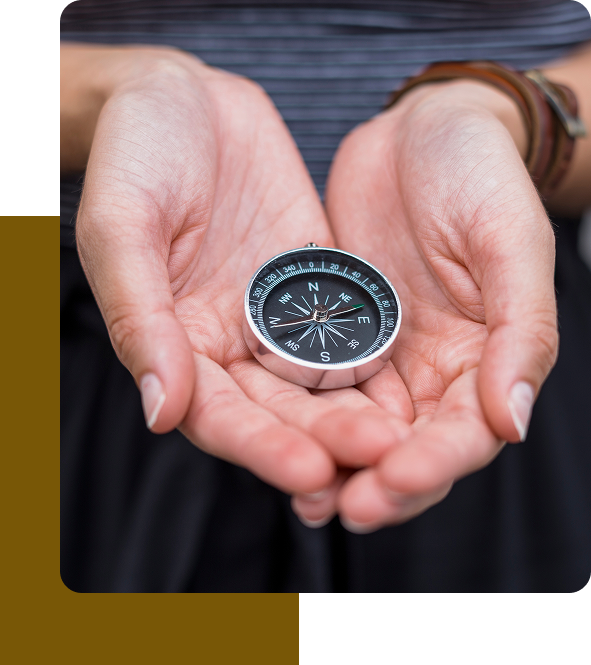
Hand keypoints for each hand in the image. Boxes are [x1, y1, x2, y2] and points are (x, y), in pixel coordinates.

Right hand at [74, 47, 407, 497]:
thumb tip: (161, 411)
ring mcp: (274, 315)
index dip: (260, 446)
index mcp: (173, 340)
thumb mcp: (122, 225)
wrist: (186, 99)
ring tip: (402, 436)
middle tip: (377, 456)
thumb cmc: (137, 152)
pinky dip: (374, 354)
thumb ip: (140, 317)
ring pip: (318, 379)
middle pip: (278, 409)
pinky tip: (412, 380)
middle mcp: (227, 341)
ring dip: (357, 409)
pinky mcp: (314, 284)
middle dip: (325, 436)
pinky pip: (346, 324)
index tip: (309, 470)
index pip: (216, 415)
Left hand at [319, 80, 557, 530]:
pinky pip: (314, 382)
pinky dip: (298, 415)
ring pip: (357, 428)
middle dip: (376, 482)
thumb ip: (522, 332)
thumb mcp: (511, 242)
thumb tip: (511, 424)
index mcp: (483, 357)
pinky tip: (273, 438)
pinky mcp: (334, 332)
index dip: (433, 464)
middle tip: (338, 507)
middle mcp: (430, 369)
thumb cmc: (480, 175)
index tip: (393, 481)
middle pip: (406, 447)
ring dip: (332, 465)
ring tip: (304, 498)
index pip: (463, 433)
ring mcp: (379, 354)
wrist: (422, 131)